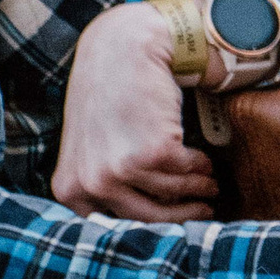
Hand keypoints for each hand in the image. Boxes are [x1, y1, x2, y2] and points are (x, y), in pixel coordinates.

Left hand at [52, 2, 216, 224]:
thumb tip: (144, 225)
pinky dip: (200, 167)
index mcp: (70, 189)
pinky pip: (188, 171)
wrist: (122, 50)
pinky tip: (204, 160)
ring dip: (197, 190)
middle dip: (182, 216)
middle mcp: (91, 184)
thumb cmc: (107, 98)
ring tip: (209, 184)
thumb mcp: (90, 149)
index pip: (115, 227)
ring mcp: (120, 169)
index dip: (151, 228)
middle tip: (203, 212)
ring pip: (173, 194)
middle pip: (148, 220)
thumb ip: (105, 186)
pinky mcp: (152, 152)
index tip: (175, 225)